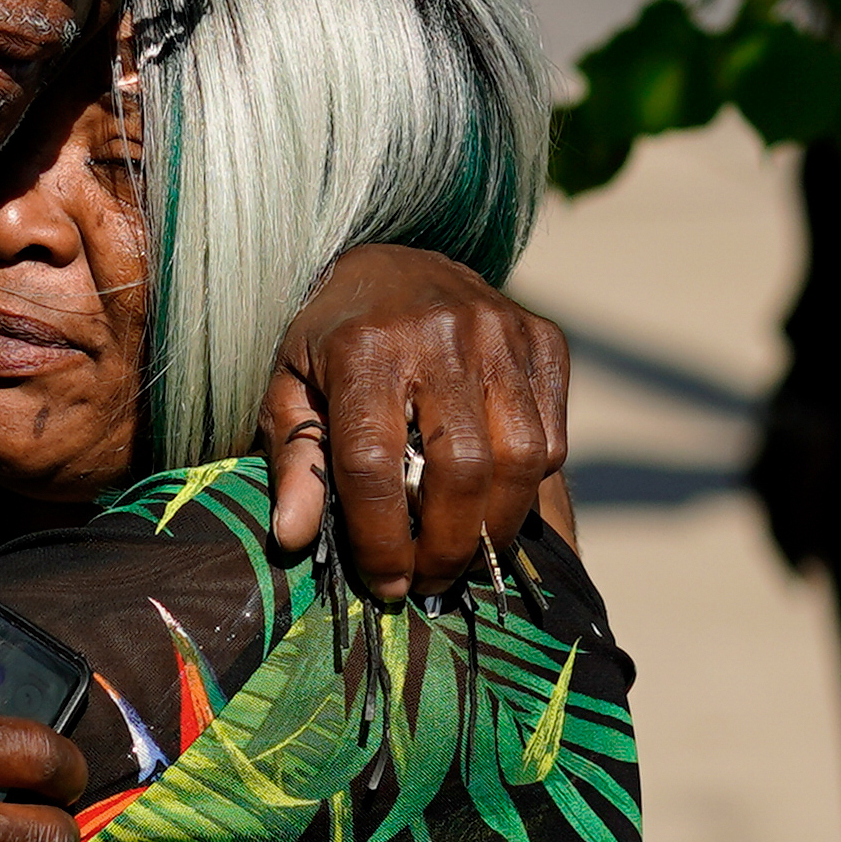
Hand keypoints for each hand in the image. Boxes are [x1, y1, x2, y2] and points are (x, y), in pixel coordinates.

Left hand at [262, 246, 570, 598]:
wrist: (390, 258)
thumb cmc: (330, 340)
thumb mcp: (288, 390)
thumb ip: (295, 460)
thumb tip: (293, 537)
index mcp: (364, 347)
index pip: (376, 464)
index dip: (381, 538)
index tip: (384, 583)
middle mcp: (441, 333)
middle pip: (463, 468)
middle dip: (448, 545)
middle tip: (431, 579)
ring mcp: (501, 332)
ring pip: (522, 458)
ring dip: (496, 525)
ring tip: (466, 550)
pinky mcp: (544, 338)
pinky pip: (553, 436)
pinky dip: (529, 482)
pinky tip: (492, 493)